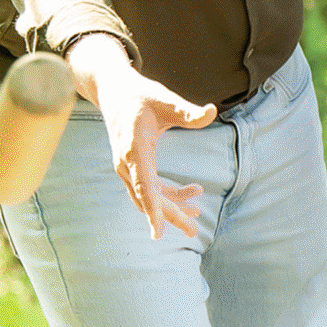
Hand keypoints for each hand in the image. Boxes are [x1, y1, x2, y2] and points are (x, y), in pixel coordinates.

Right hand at [75, 45, 211, 239]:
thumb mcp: (166, 100)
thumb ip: (188, 112)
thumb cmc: (141, 95)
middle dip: (171, 216)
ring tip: (197, 213)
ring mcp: (127, 168)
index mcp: (134, 149)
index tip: (159, 234)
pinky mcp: (132, 167)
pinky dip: (169, 194)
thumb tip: (212, 112)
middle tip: (194, 231)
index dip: (153, 210)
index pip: (144, 186)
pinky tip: (193, 190)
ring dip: (172, 207)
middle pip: (149, 199)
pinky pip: (150, 189)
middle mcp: (126, 164)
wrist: (114, 92)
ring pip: (149, 197)